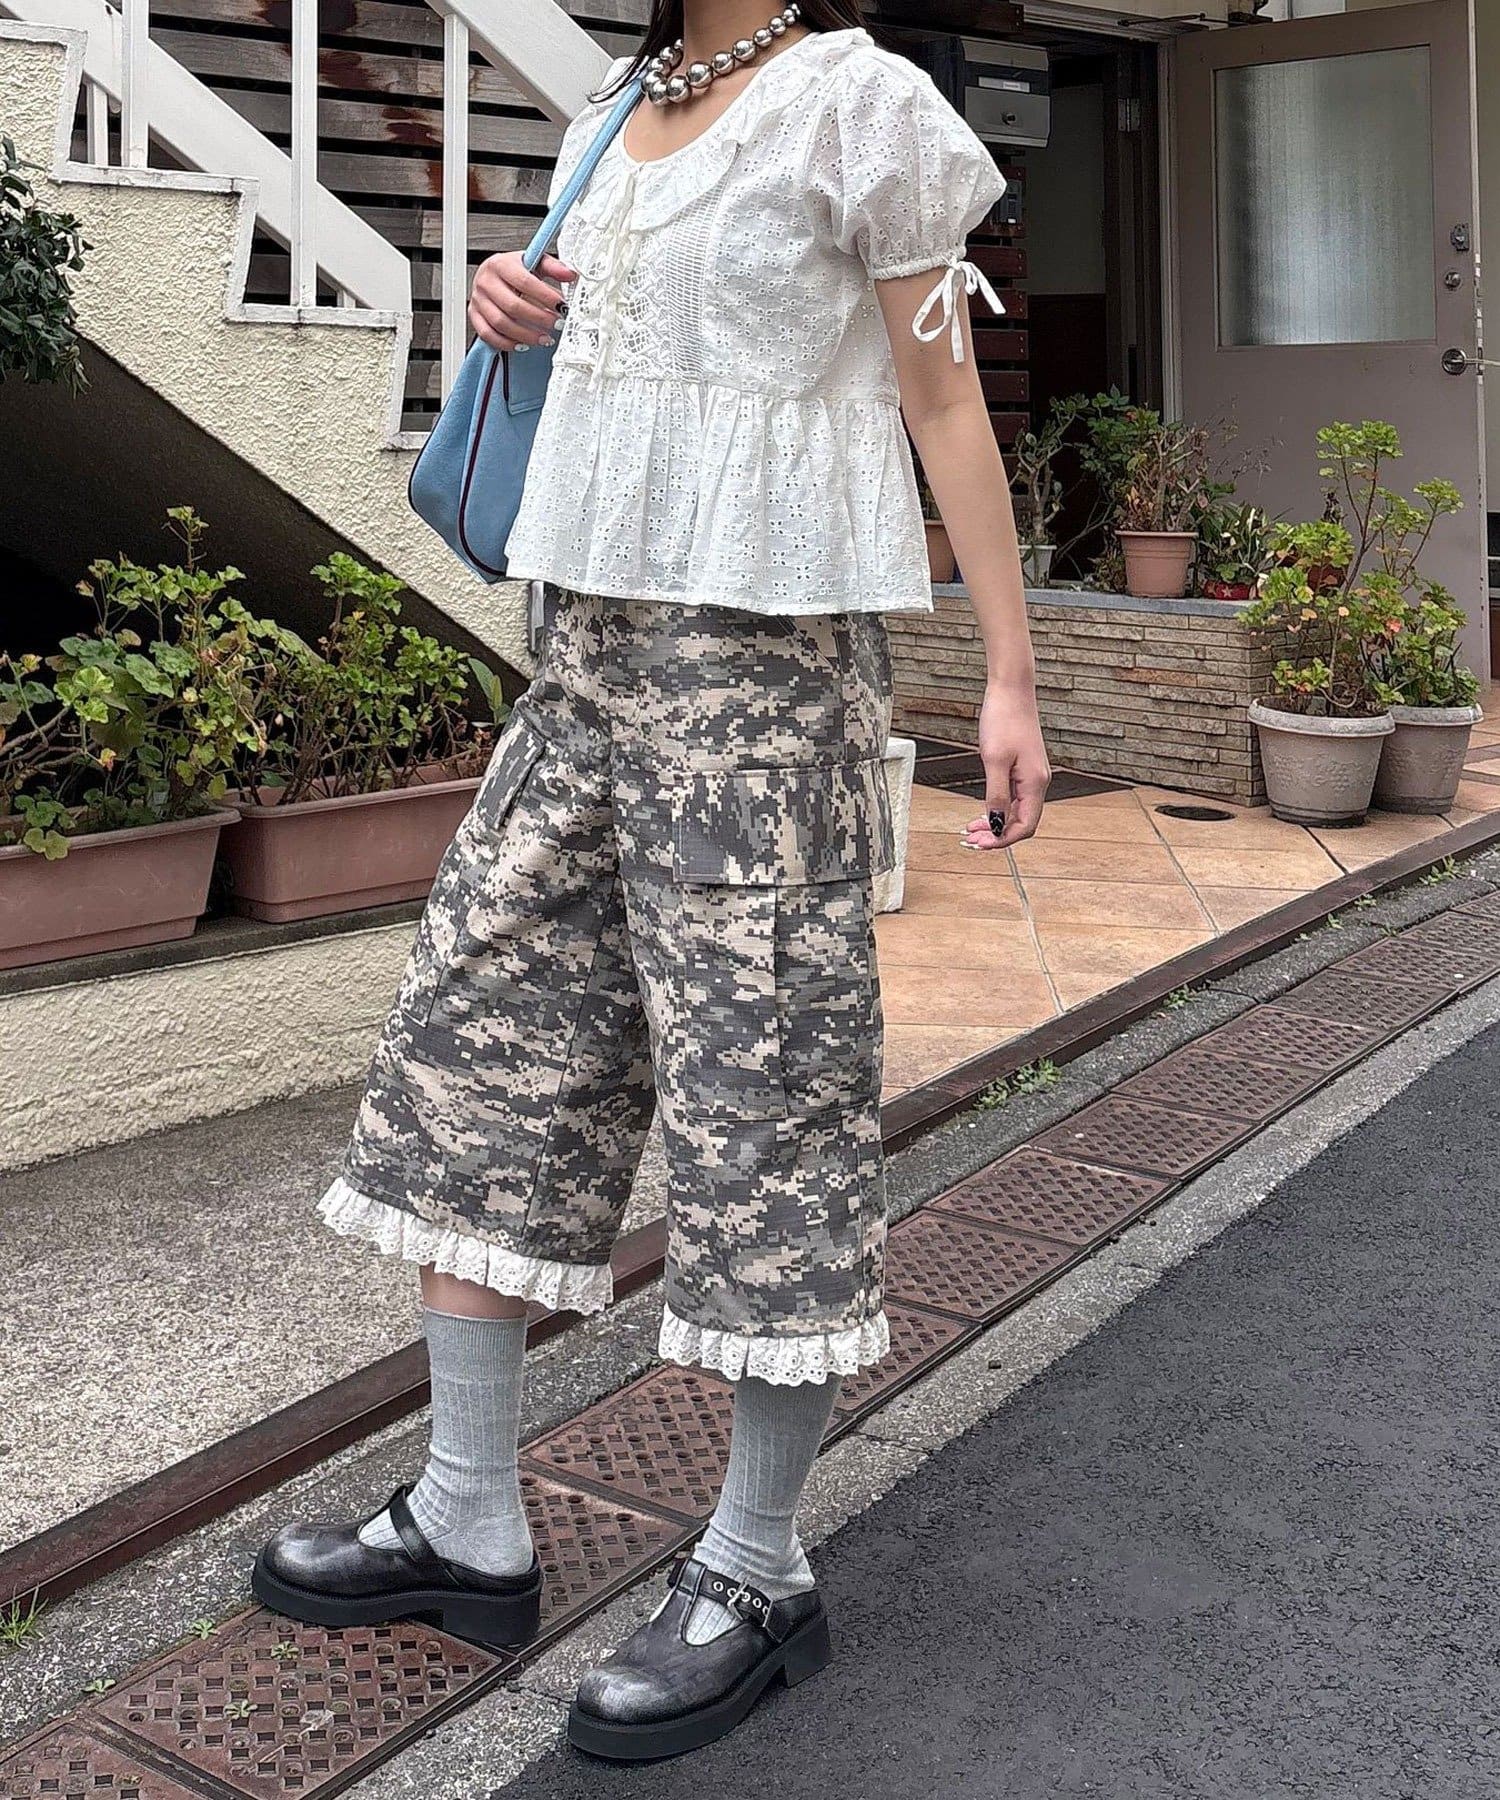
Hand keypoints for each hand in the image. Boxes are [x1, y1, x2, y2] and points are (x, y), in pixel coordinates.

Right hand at [468, 252, 577, 352]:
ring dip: (526, 335)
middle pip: (513, 306)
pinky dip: (507, 343)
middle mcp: (486, 281)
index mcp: (500, 264)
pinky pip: (488, 335)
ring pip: (501, 323)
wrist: (492, 274)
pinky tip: (524, 344)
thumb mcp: (533, 263)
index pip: (524, 282)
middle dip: (539, 318)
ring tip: (545, 338)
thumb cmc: (513, 270)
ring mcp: (478, 300)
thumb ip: (553, 268)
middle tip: (557, 324)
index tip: (561, 306)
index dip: (545, 296)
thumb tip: (570, 274)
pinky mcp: (474, 315)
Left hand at [963, 682, 1049, 850]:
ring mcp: (1032, 775)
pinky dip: (998, 808)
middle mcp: (1038, 782)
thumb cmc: (1004, 719)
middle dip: (996, 835)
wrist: (1011, 691)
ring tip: (972, 829)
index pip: (1025, 826)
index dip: (1002, 840)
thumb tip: (995, 824)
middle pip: (1022, 822)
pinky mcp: (1025, 768)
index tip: (980, 844)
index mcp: (1035, 783)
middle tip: (970, 839)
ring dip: (995, 823)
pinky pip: (1014, 798)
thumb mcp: (994, 760)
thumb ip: (995, 795)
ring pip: (1017, 811)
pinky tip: (983, 811)